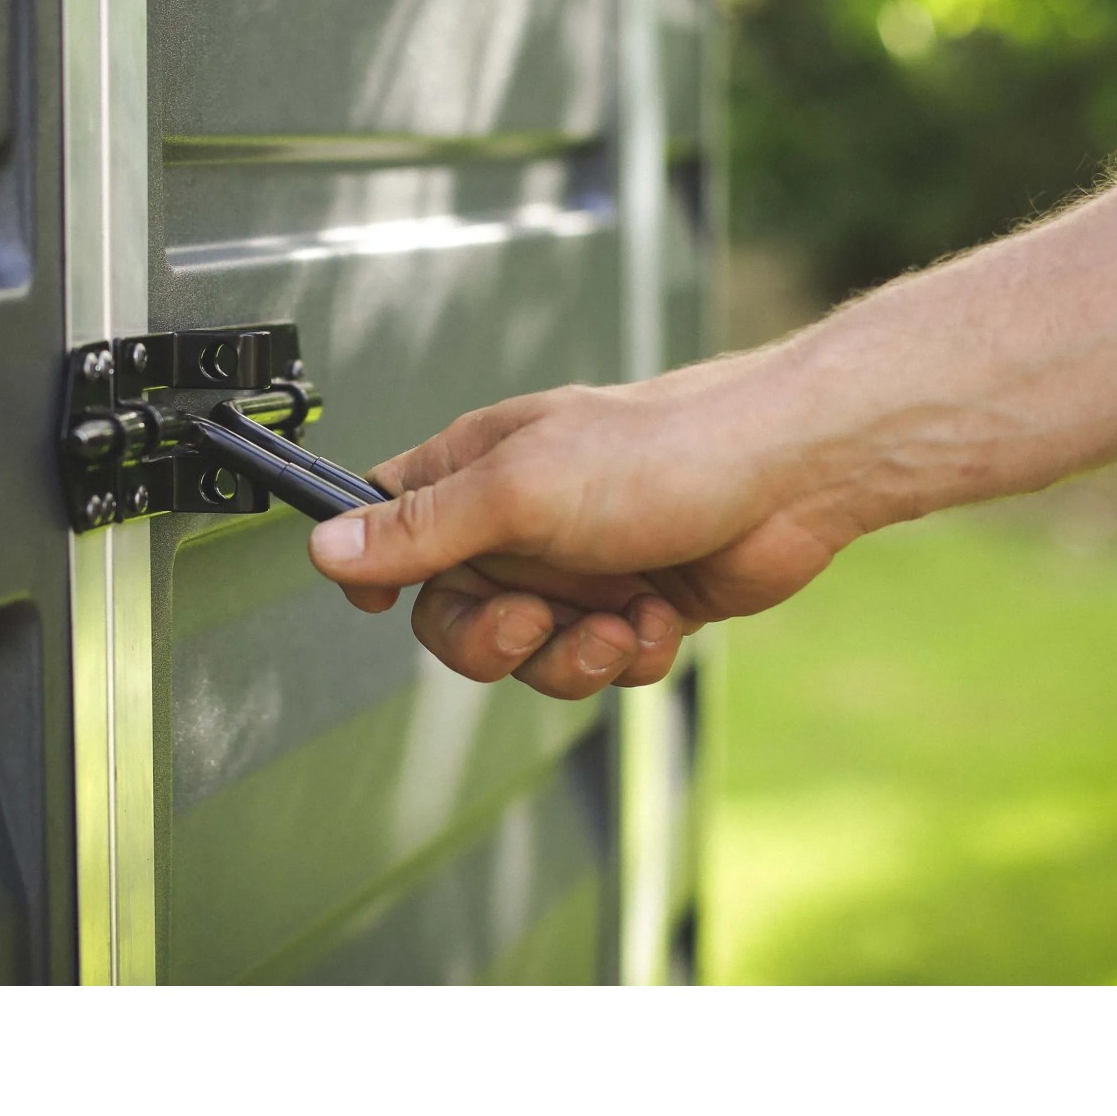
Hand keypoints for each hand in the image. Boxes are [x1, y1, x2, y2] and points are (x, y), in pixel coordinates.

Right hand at [308, 355, 861, 699]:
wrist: (788, 477)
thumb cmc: (661, 454)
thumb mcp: (521, 491)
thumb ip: (422, 530)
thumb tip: (328, 549)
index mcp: (476, 473)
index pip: (388, 525)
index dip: (378, 572)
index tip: (383, 606)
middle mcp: (520, 521)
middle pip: (455, 617)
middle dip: (495, 639)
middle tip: (534, 621)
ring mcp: (578, 564)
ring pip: (531, 655)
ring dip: (574, 655)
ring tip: (620, 621)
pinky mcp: (632, 601)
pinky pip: (598, 661)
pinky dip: (630, 651)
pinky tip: (661, 614)